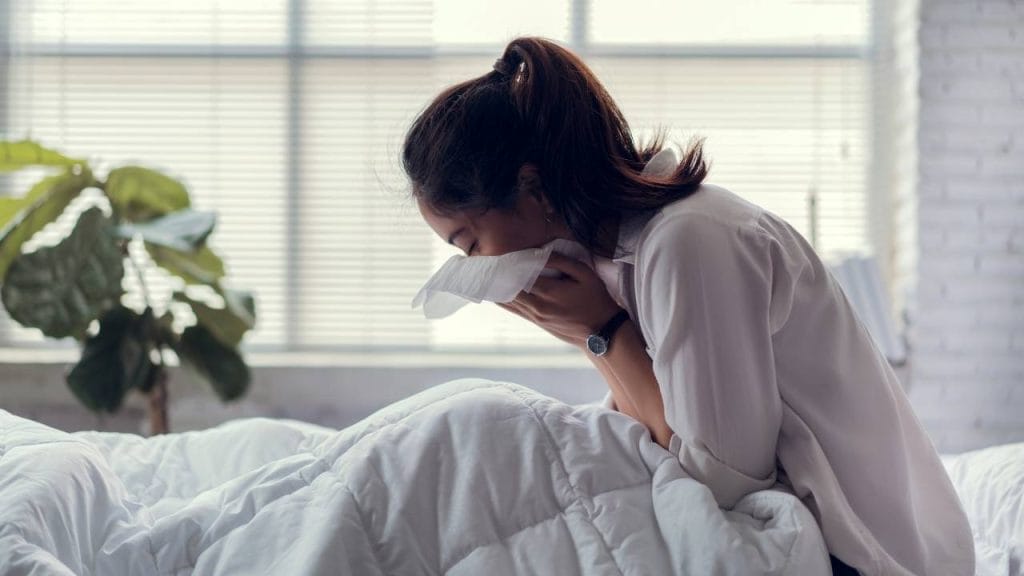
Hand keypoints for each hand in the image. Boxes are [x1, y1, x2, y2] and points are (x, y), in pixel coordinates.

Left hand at [495, 252, 622, 348]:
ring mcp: (535, 316)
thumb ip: (562, 261)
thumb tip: (540, 253)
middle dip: (500, 275)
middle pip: (510, 288)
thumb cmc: (596, 299)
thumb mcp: (585, 274)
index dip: (509, 263)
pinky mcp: (536, 322)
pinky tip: (497, 290)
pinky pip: (514, 309)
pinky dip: (504, 299)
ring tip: (489, 273)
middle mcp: (538, 306)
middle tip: (489, 261)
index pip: (520, 274)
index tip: (500, 252)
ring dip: (498, 287)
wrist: (601, 331)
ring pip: (508, 301)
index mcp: (550, 291)